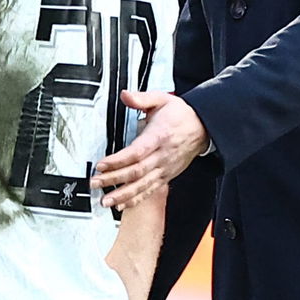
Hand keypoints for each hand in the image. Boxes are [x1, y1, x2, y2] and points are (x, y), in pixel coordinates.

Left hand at [91, 91, 208, 209]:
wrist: (203, 127)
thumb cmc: (181, 115)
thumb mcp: (162, 99)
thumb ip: (142, 98)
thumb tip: (126, 95)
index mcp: (159, 136)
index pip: (136, 152)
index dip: (118, 161)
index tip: (101, 165)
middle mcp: (162, 155)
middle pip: (136, 171)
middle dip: (114, 179)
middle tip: (95, 183)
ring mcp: (165, 168)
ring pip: (142, 185)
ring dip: (123, 194)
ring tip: (106, 200)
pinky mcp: (167, 175)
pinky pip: (151, 190)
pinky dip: (136, 199)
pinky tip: (123, 205)